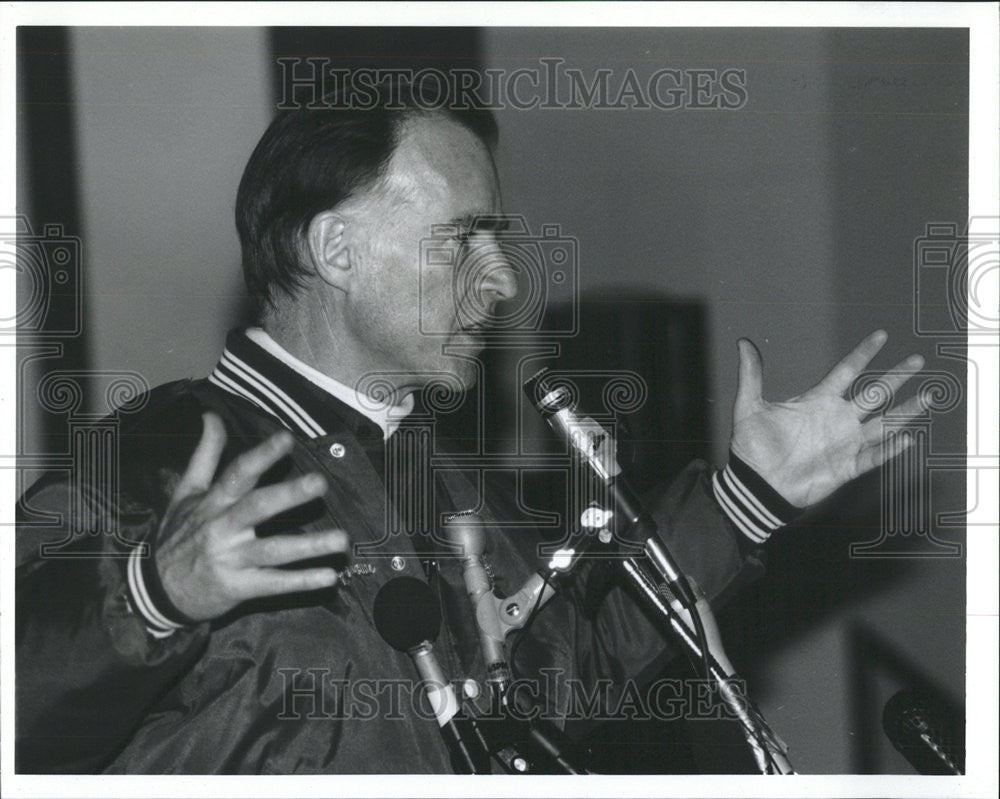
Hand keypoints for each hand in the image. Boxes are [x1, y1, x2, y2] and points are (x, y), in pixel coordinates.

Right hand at [154, 412, 348, 620]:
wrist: (155, 591)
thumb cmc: (177, 537)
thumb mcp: (185, 493)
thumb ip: (205, 454)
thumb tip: (211, 415)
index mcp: (212, 502)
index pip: (238, 474)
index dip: (262, 456)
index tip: (287, 439)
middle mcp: (222, 528)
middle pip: (258, 508)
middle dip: (290, 495)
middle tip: (320, 483)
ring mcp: (231, 560)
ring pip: (274, 550)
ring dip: (309, 545)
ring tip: (341, 539)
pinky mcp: (237, 587)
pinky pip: (274, 584)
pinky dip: (302, 582)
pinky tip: (329, 576)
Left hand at [731, 330, 925, 507]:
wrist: (756, 484)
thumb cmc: (752, 447)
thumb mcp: (749, 406)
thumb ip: (751, 375)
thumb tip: (743, 344)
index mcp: (817, 401)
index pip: (846, 371)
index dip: (863, 353)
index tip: (880, 335)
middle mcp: (837, 418)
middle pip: (874, 393)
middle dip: (896, 377)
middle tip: (917, 360)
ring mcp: (845, 442)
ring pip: (883, 423)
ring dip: (905, 411)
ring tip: (927, 395)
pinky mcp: (847, 467)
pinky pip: (874, 456)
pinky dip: (890, 449)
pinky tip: (906, 438)